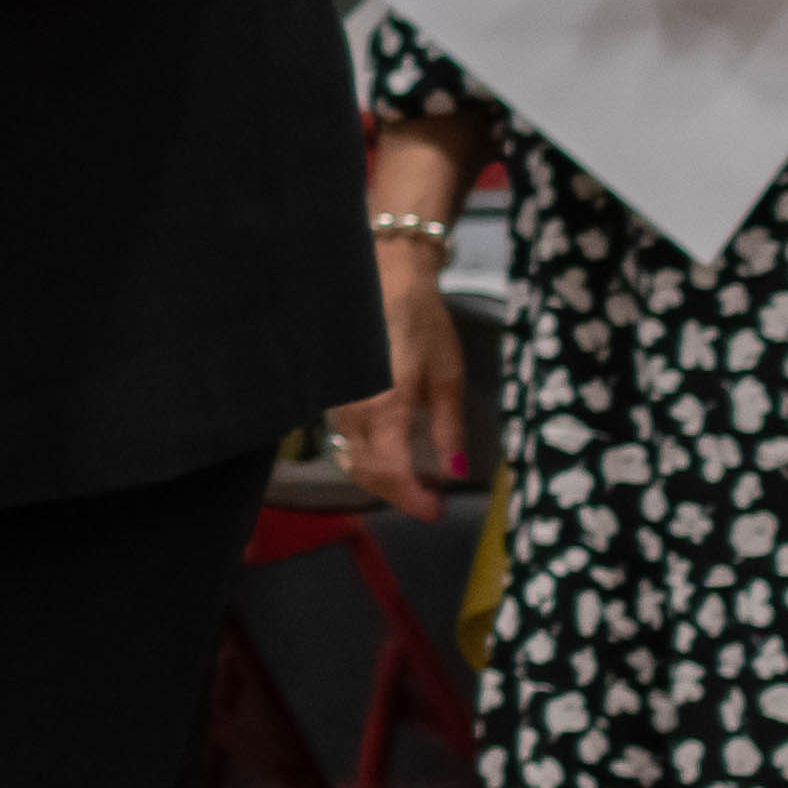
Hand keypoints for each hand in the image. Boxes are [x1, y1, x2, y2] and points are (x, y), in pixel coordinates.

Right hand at [331, 250, 467, 514]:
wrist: (383, 275)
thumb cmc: (421, 320)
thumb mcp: (448, 374)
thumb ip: (448, 427)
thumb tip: (456, 471)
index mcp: (385, 406)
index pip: (390, 473)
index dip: (413, 499)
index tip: (436, 511)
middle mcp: (352, 409)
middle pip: (365, 472)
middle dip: (397, 494)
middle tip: (429, 500)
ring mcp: (335, 401)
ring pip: (350, 456)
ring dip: (380, 476)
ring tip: (414, 479)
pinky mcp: (331, 392)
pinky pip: (344, 437)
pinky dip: (366, 453)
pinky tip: (390, 451)